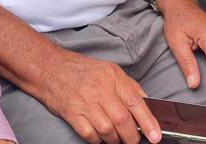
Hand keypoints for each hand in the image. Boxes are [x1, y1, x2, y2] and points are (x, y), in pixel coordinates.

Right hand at [40, 50, 160, 143]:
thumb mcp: (110, 70)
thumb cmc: (81, 70)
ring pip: (107, 130)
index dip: (148, 121)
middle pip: (122, 119)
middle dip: (131, 136)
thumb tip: (147, 106)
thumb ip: (129, 87)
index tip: (155, 136)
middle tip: (133, 140)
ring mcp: (84, 102)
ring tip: (116, 138)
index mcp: (113, 76)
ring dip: (114, 139)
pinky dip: (97, 140)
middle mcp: (100, 89)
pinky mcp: (71, 113)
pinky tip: (99, 136)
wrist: (50, 68)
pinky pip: (89, 134)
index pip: (135, 102)